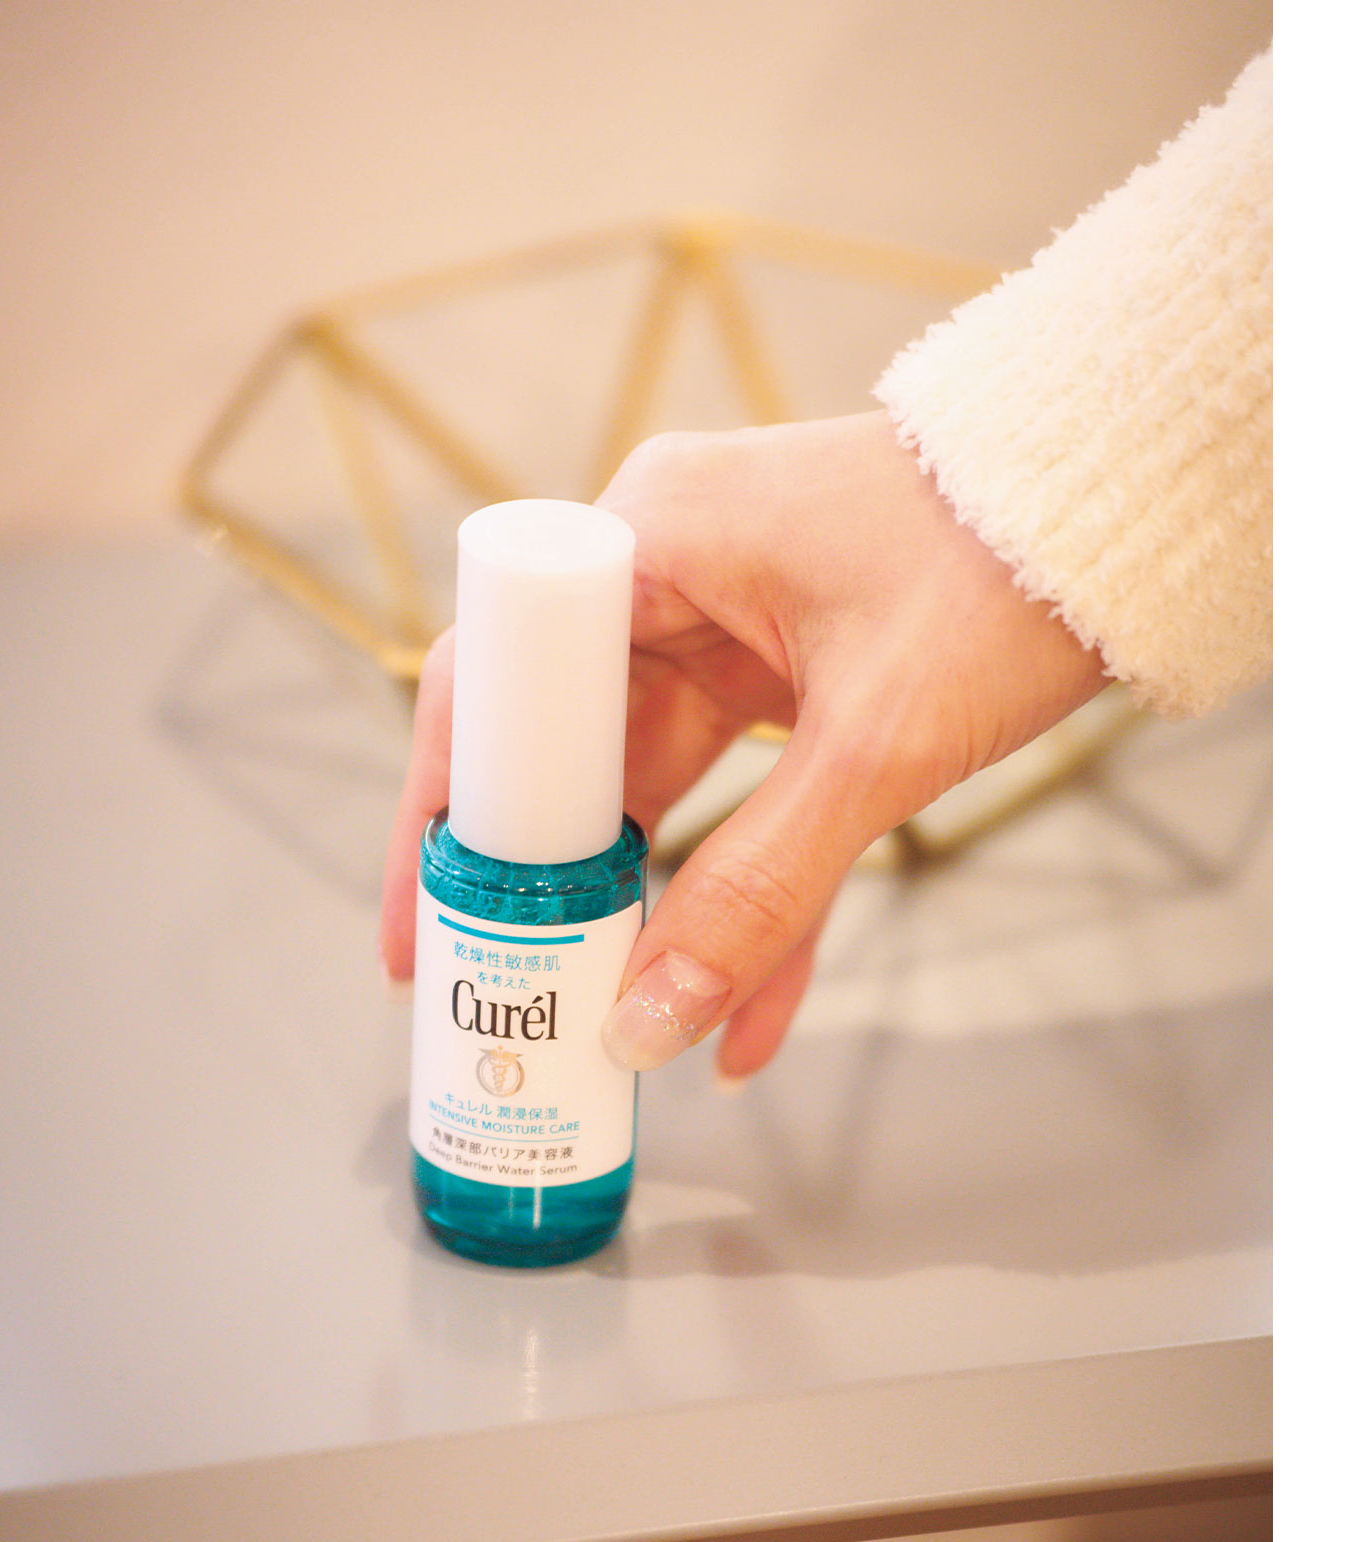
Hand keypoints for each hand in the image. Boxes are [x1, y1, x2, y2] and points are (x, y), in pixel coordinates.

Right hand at [380, 411, 1106, 1082]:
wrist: (1129, 506)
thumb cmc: (1003, 566)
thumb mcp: (874, 745)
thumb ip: (760, 889)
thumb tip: (645, 1021)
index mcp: (645, 544)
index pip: (491, 689)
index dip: (445, 818)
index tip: (421, 928)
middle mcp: (663, 580)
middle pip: (562, 756)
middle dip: (546, 889)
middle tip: (513, 996)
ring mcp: (725, 631)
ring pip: (653, 794)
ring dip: (647, 910)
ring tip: (615, 1026)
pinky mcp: (784, 677)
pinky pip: (737, 801)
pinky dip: (744, 897)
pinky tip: (744, 1016)